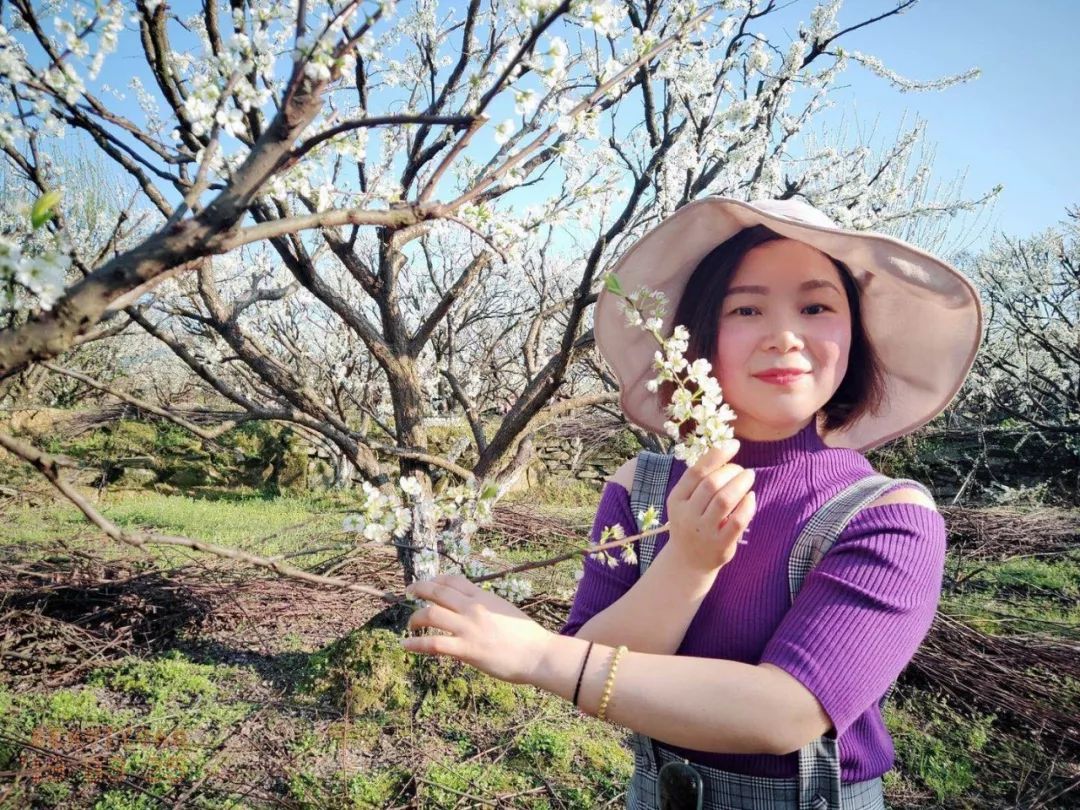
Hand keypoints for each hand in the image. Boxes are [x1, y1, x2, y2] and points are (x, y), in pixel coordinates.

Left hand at [401, 573, 553, 684]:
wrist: (538, 654)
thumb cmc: (527, 636)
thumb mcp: (504, 611)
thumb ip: (486, 607)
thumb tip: (473, 609)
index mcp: (484, 597)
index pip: (453, 580)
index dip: (436, 580)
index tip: (428, 584)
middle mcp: (473, 608)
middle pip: (437, 592)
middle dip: (418, 589)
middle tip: (408, 593)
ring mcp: (468, 628)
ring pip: (431, 613)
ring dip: (414, 617)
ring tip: (409, 624)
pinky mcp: (466, 650)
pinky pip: (434, 643)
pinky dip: (415, 643)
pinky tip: (406, 645)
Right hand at [665, 439, 756, 573]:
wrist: (688, 561)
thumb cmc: (691, 522)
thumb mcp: (685, 502)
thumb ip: (700, 481)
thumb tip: (724, 451)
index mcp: (676, 499)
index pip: (696, 472)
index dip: (717, 454)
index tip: (734, 443)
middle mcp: (687, 515)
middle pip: (711, 484)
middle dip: (731, 470)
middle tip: (742, 469)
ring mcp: (703, 531)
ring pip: (724, 500)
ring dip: (741, 484)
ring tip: (749, 476)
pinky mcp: (720, 545)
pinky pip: (737, 521)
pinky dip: (747, 506)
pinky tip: (751, 497)